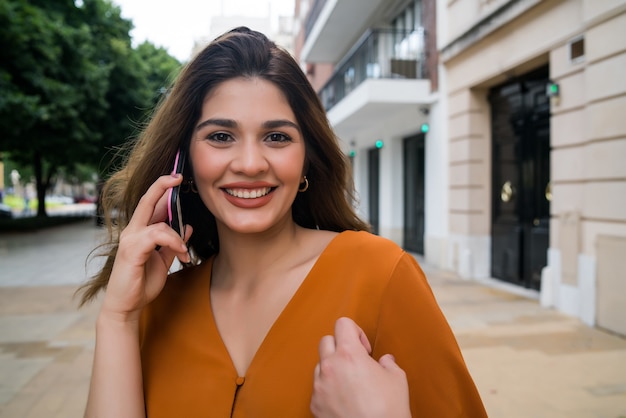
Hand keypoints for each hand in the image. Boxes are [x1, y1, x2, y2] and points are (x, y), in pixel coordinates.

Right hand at [100, 174, 192, 323]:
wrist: (126, 306)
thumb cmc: (141, 283)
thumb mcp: (163, 261)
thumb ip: (172, 244)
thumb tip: (187, 227)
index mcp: (138, 232)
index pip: (150, 204)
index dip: (162, 189)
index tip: (176, 178)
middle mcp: (131, 231)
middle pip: (147, 201)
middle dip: (162, 186)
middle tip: (178, 177)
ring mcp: (129, 240)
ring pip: (159, 223)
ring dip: (177, 237)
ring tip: (184, 253)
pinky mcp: (131, 250)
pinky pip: (156, 236)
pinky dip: (172, 241)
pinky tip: (180, 253)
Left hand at [310, 317, 410, 417]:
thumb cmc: (388, 411)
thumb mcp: (397, 380)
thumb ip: (389, 364)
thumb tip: (385, 361)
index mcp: (349, 355)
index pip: (342, 323)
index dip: (355, 331)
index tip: (365, 349)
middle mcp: (330, 367)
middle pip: (326, 340)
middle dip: (340, 347)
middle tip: (356, 363)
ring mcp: (319, 386)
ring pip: (320, 364)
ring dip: (332, 368)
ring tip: (350, 384)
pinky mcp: (314, 405)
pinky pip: (317, 387)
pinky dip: (328, 389)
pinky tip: (344, 400)